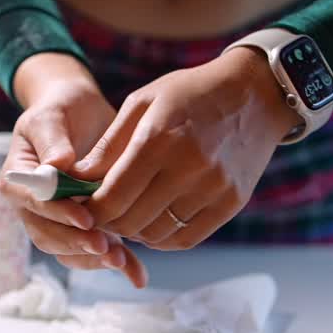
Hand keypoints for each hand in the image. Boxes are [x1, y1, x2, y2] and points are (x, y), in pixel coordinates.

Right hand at [1, 53, 147, 285]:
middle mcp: (33, 206)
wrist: (81, 112)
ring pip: (67, 250)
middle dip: (76, 243)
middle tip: (105, 247)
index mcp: (19, 179)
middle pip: (47, 234)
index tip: (84, 217)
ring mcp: (58, 219)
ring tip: (121, 260)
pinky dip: (116, 263)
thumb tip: (58, 164)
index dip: (57, 213)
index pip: (33, 203)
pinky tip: (137, 274)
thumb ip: (52, 138)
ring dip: (93, 258)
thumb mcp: (52, 114)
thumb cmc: (61, 108)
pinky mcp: (83, 225)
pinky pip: (93, 250)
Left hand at [83, 48, 296, 249]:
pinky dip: (162, 237)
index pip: (112, 197)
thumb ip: (108, 145)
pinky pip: (185, 239)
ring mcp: (214, 188)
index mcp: (158, 138)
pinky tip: (153, 220)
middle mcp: (188, 167)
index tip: (81, 206)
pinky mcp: (231, 203)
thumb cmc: (190, 93)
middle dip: (107, 222)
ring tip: (127, 212)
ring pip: (156, 234)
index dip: (90, 210)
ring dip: (133, 230)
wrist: (256, 94)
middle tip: (100, 212)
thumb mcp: (143, 103)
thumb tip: (76, 180)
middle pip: (131, 220)